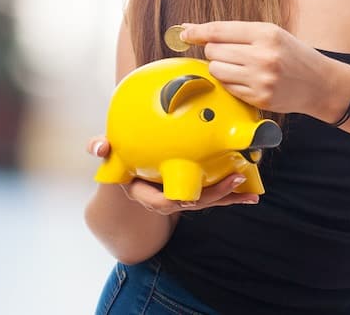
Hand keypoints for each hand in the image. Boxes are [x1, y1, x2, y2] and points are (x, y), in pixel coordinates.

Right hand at [86, 136, 259, 214]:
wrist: (129, 173)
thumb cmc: (120, 160)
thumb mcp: (108, 155)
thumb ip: (100, 149)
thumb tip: (97, 146)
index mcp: (146, 194)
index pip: (163, 203)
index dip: (179, 201)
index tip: (192, 196)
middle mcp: (166, 199)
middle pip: (193, 203)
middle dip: (216, 195)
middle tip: (235, 180)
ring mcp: (182, 196)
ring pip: (208, 200)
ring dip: (230, 196)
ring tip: (251, 191)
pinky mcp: (194, 190)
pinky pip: (214, 193)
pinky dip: (232, 193)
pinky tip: (252, 191)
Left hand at [179, 21, 331, 114]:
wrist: (319, 83)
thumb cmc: (291, 54)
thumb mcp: (270, 34)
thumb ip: (233, 32)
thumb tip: (191, 29)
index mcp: (266, 34)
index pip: (219, 31)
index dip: (197, 31)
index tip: (184, 32)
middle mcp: (263, 56)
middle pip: (214, 51)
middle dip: (215, 51)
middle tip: (232, 52)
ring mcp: (261, 80)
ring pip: (216, 70)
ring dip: (220, 68)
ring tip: (240, 66)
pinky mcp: (259, 98)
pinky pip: (227, 88)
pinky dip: (230, 83)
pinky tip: (247, 79)